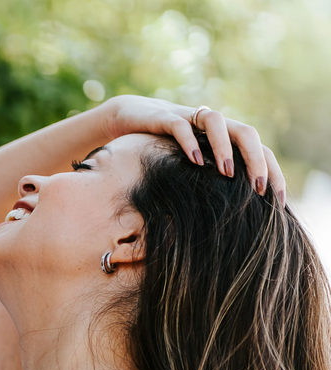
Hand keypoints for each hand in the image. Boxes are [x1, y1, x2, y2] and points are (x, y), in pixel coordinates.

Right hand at [100, 95, 285, 203]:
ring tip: (226, 173)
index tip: (278, 202)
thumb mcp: (188, 168)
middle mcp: (211, 126)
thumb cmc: (160, 151)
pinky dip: (189, 142)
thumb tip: (232, 219)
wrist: (124, 120)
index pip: (259, 150)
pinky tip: (194, 161)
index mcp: (223, 138)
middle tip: (259, 189)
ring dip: (225, 147)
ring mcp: (188, 118)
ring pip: (216, 123)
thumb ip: (210, 183)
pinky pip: (180, 126)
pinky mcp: (163, 118)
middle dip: (257, 160)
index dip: (273, 173)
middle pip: (246, 133)